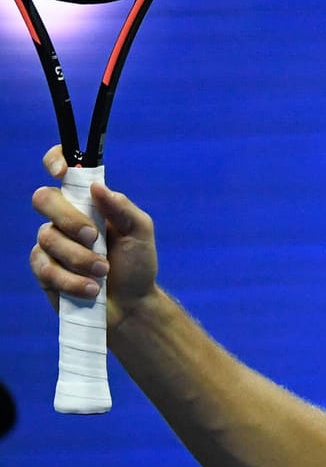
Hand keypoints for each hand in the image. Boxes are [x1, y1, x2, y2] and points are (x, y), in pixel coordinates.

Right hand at [30, 146, 159, 326]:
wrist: (131, 305)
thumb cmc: (136, 265)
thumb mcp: (139, 233)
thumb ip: (122, 208)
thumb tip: (97, 186)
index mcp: (88, 203)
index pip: (62, 171)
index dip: (55, 160)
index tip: (61, 171)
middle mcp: (64, 218)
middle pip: (44, 199)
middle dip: (70, 219)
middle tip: (95, 238)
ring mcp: (50, 244)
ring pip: (48, 237)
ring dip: (81, 258)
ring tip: (104, 272)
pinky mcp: (44, 270)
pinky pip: (45, 267)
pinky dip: (72, 280)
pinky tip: (91, 289)